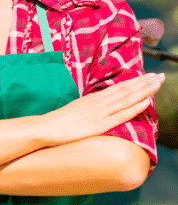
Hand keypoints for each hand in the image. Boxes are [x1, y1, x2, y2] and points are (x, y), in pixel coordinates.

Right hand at [42, 72, 162, 145]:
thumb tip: (99, 107)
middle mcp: (99, 102)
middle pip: (125, 90)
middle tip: (160, 75)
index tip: (148, 76)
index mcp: (93, 99)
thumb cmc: (57, 122)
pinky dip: (135, 107)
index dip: (135, 82)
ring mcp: (100, 112)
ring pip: (127, 98)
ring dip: (144, 90)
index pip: (118, 87)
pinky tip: (146, 102)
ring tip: (157, 83)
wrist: (45, 128)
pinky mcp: (100, 124)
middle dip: (144, 82)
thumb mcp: (75, 110)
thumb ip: (89, 108)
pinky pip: (121, 114)